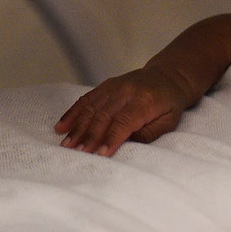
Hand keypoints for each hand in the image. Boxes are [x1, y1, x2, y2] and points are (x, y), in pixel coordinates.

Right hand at [55, 68, 189, 154]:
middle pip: (104, 115)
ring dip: (77, 127)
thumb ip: (149, 133)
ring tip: (66, 144)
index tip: (100, 154)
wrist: (168, 77)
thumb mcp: (168, 121)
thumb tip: (127, 144)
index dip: (111, 139)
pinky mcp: (105, 86)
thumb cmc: (169, 104)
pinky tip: (61, 126)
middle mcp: (127, 91)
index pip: (124, 122)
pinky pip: (86, 99)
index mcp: (145, 101)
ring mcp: (114, 87)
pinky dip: (72, 113)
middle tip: (78, 153)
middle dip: (90, 136)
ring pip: (91, 107)